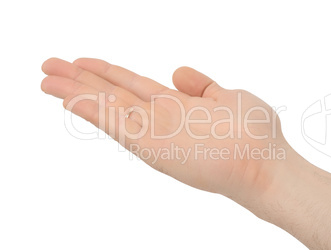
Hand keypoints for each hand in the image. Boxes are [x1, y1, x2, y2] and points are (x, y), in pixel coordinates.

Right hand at [41, 58, 291, 206]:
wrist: (266, 165)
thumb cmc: (254, 134)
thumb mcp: (229, 97)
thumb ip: (201, 86)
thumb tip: (176, 71)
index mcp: (175, 105)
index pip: (132, 84)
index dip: (105, 71)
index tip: (82, 61)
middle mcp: (160, 118)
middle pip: (112, 93)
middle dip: (79, 79)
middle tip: (48, 65)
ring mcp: (156, 132)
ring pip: (108, 106)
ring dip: (76, 92)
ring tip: (47, 78)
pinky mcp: (155, 147)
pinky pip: (119, 126)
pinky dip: (93, 112)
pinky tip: (69, 100)